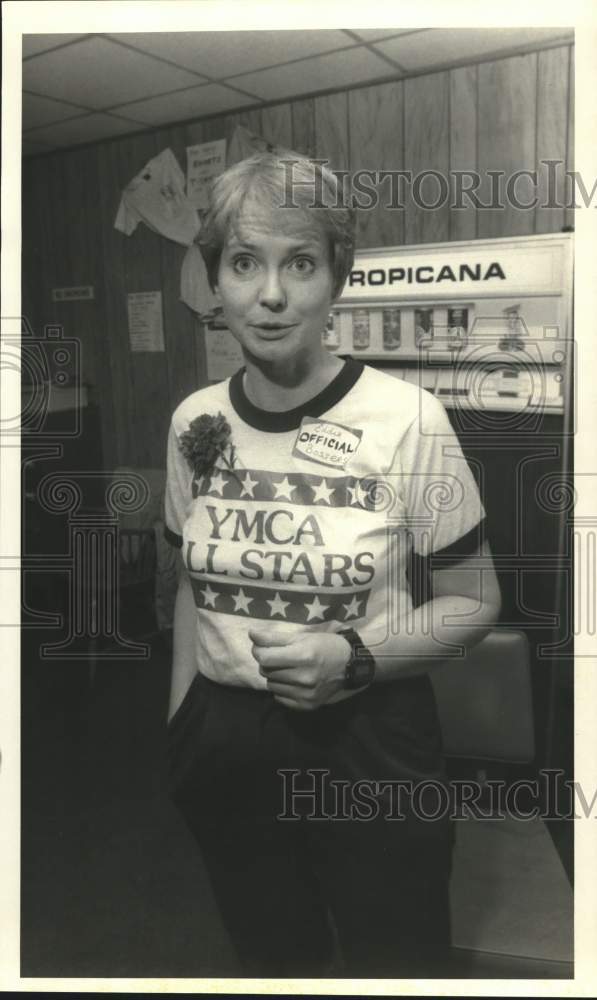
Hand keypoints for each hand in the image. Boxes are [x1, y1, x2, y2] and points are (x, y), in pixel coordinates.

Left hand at [249, 628, 363, 710]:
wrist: (351, 665)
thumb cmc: (326, 646)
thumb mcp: (302, 636)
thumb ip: (275, 637)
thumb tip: (251, 634)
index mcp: (304, 656)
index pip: (265, 658)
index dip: (258, 650)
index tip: (262, 647)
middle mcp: (304, 677)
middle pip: (266, 671)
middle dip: (268, 662)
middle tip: (280, 657)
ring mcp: (306, 694)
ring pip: (271, 685)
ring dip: (274, 676)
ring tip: (288, 669)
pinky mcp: (307, 705)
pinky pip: (280, 698)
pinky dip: (282, 689)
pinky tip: (293, 681)